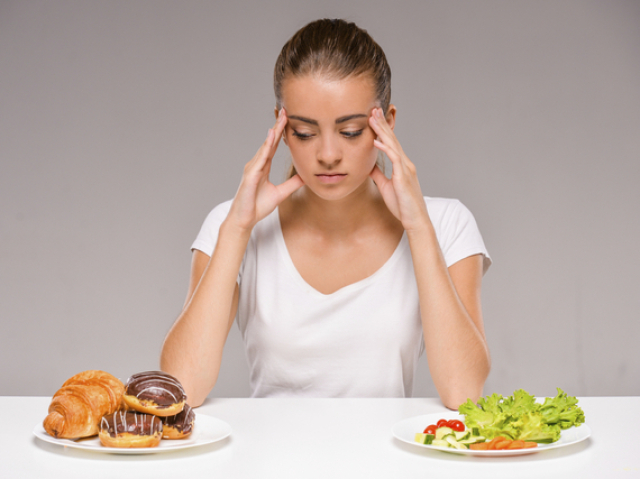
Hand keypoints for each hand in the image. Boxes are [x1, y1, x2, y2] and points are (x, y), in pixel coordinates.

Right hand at [227, 109, 303, 231]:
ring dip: (273, 132)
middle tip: (286, 110)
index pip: (274, 146)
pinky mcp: (250, 175)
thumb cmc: (257, 207)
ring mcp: (252, 168)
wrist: (245, 220)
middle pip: (269, 142)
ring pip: (265, 146)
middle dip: (278, 126)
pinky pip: (260, 158)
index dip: (281, 133)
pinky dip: (266, 147)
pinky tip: (272, 137)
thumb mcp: (280, 193)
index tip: (288, 119)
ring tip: (281, 118)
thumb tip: (305, 176)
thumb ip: (292, 184)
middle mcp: (257, 164)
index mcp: (263, 167)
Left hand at [368, 108, 428, 231]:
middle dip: (382, 123)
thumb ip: (378, 174)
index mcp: (402, 165)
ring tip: (373, 118)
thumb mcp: (386, 186)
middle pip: (392, 139)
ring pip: (393, 145)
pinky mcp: (403, 176)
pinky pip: (394, 159)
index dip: (382, 130)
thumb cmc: (402, 206)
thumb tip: (368, 165)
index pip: (391, 143)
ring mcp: (406, 169)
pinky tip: (376, 141)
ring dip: (382, 131)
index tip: (373, 117)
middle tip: (373, 109)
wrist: (415, 220)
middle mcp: (405, 163)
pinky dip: (385, 149)